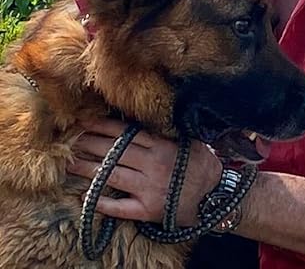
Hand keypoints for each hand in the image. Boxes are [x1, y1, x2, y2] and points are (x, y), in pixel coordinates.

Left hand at [68, 118, 222, 225]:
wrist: (214, 196)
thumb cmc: (201, 164)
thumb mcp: (189, 140)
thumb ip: (168, 130)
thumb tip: (148, 115)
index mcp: (162, 145)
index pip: (126, 133)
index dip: (103, 127)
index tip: (85, 121)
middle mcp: (153, 164)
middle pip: (114, 152)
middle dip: (90, 145)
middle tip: (71, 140)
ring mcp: (148, 187)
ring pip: (112, 176)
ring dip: (89, 170)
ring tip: (70, 164)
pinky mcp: (147, 208)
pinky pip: (121, 206)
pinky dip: (103, 202)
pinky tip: (86, 197)